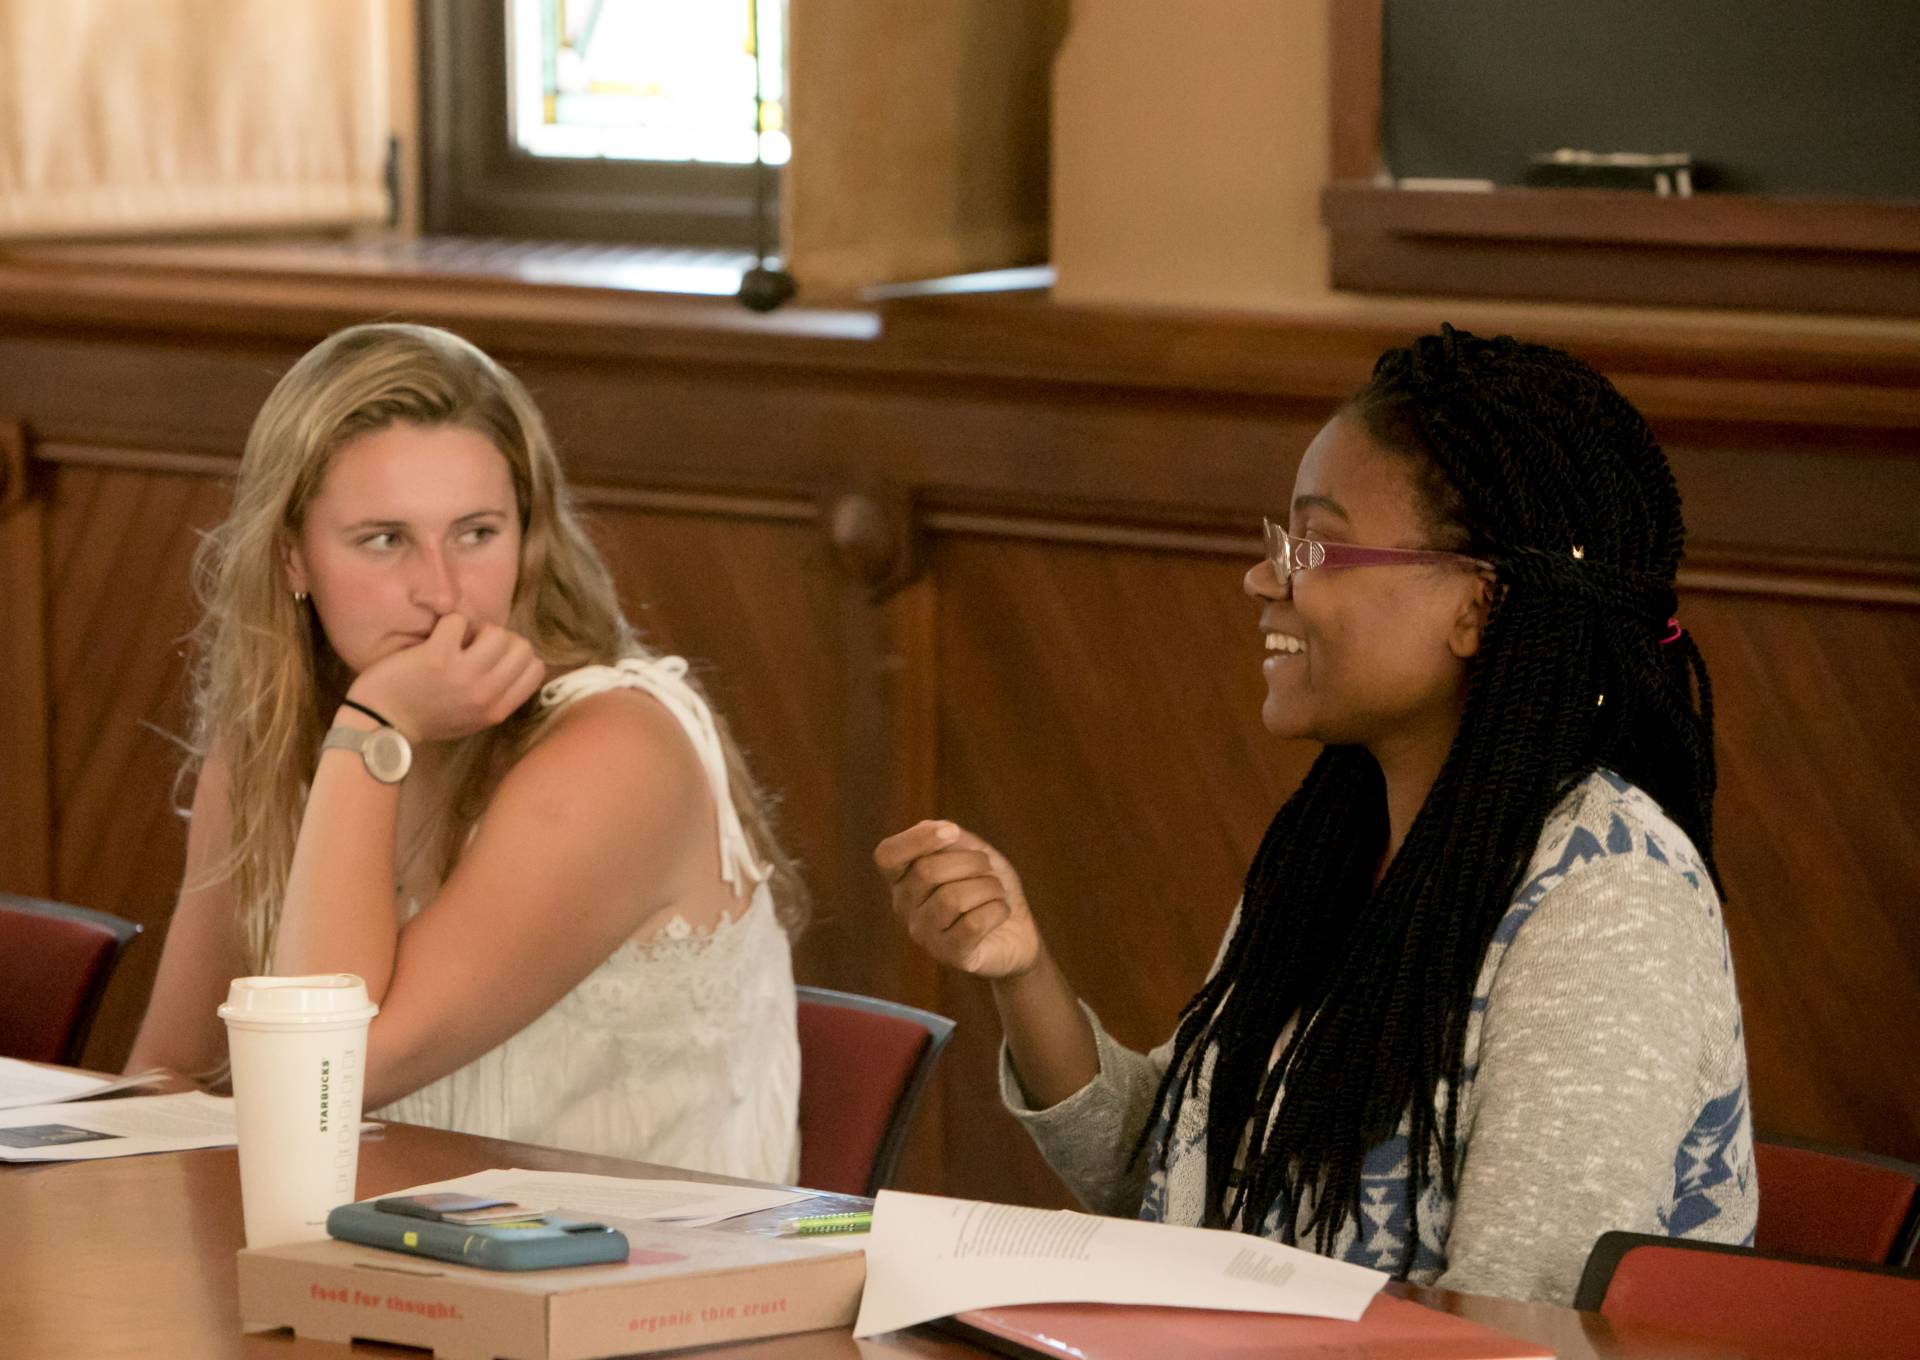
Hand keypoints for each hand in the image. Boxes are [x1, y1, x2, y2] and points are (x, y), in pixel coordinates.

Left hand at [346, 614, 545, 743]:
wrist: (382, 724)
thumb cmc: (427, 719)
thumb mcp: (474, 718)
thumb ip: (498, 695)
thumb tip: (514, 661)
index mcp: (498, 709)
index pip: (536, 668)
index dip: (517, 656)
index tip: (495, 658)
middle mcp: (486, 693)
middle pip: (521, 646)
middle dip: (500, 640)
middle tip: (475, 647)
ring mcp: (463, 674)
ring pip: (497, 632)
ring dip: (477, 629)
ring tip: (457, 641)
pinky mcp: (437, 656)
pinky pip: (459, 621)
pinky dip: (449, 623)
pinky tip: (437, 638)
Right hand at [874, 820, 1041, 979]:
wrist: (1016, 930)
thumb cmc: (987, 886)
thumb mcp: (972, 851)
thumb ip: (952, 837)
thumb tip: (941, 830)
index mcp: (903, 877)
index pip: (887, 855)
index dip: (916, 839)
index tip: (951, 832)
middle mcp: (904, 907)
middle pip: (927, 871)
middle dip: (971, 862)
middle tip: (989, 870)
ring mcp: (924, 935)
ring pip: (952, 898)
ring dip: (989, 888)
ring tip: (996, 893)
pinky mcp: (951, 955)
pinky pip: (972, 924)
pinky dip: (997, 910)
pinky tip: (1000, 912)